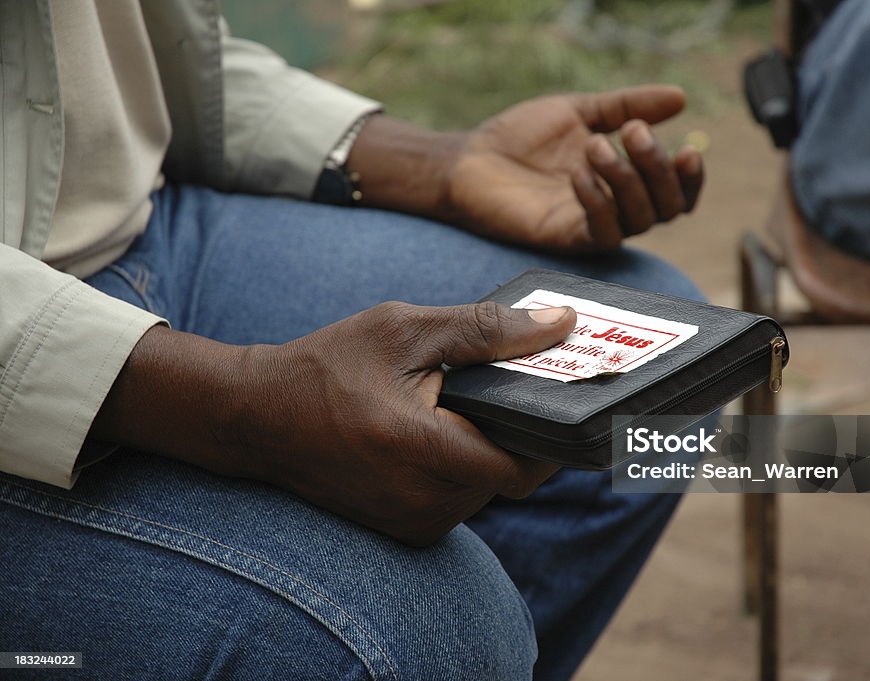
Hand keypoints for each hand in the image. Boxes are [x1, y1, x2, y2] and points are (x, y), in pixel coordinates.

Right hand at [92, 303, 576, 545]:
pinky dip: (463, 465)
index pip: (526, 465)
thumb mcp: (406, 330)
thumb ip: (487, 330)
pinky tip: (444, 427)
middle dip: (521, 433)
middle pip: (511, 476)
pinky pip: (459, 498)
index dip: (552, 433)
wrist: (259, 418)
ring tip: (472, 402)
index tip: (563, 395)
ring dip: (490, 448)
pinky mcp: (405, 529)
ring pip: (486, 488)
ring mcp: (413, 523)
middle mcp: (423, 502)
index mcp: (424, 452)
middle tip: (519, 386)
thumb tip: (561, 326)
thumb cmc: (328, 366)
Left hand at [348, 86, 702, 253]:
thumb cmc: (521, 137)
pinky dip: (599, 202)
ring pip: (640, 220)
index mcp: (624, 178)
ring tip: (595, 145)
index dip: (690, 178)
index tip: (688, 149)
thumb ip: (627, 106)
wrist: (470, 160)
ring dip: (627, 180)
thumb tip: (680, 97)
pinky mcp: (566, 239)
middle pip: (667, 208)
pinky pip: (603, 232)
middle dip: (658, 168)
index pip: (676, 192)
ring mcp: (592, 225)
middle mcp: (616, 207)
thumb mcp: (579, 111)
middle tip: (632, 132)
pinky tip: (579, 174)